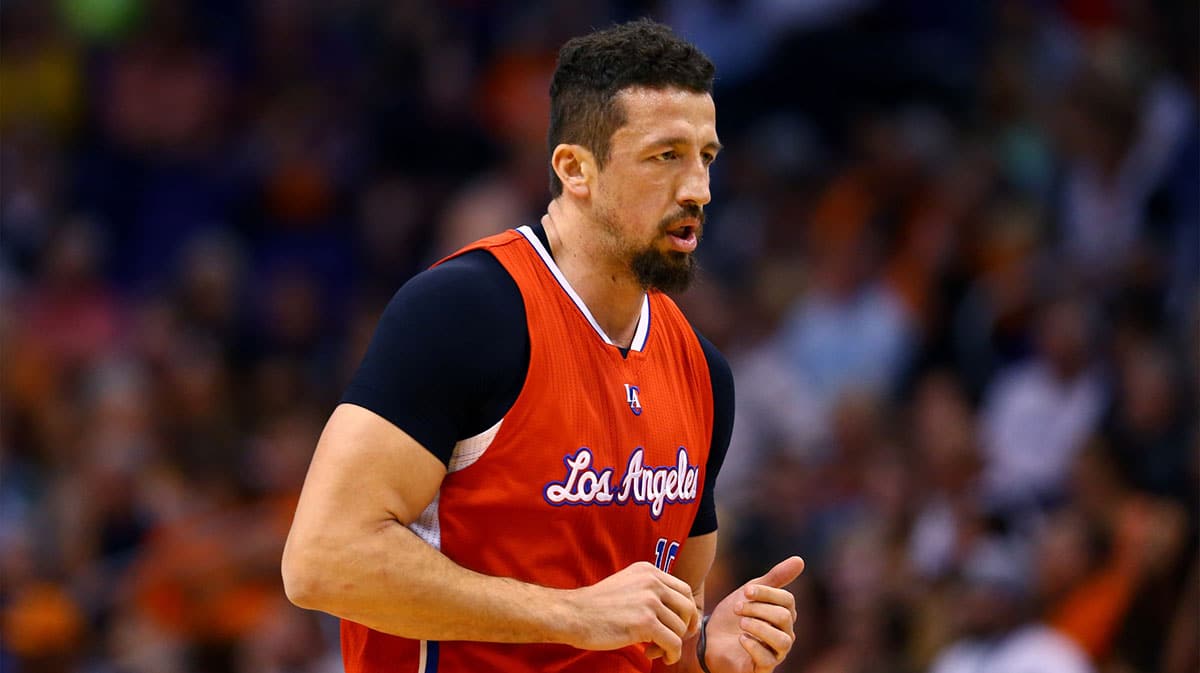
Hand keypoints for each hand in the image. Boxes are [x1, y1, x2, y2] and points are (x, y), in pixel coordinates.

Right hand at [564, 561, 700, 664]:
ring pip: (680, 628)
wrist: (573, 614)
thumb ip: (649, 590)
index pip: (684, 589)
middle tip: (674, 641)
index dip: (687, 611)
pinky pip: (673, 643)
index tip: (683, 625)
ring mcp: (649, 601)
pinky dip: (670, 654)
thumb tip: (674, 611)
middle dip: (685, 628)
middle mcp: (652, 582)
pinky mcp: (645, 622)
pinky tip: (655, 655)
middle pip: (687, 608)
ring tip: (654, 649)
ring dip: (671, 644)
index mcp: (648, 571)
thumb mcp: (627, 584)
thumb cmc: (597, 606)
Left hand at [703, 556, 803, 672]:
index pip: (787, 601)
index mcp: (784, 614)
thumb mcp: (751, 593)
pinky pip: (768, 660)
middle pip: (784, 618)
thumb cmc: (734, 616)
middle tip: (737, 607)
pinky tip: (740, 638)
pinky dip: (754, 646)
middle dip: (758, 609)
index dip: (767, 593)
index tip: (746, 591)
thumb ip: (774, 578)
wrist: (710, 639)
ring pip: (782, 641)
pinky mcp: (762, 668)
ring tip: (741, 623)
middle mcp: (785, 634)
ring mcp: (775, 653)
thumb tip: (800, 560)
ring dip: (759, 627)